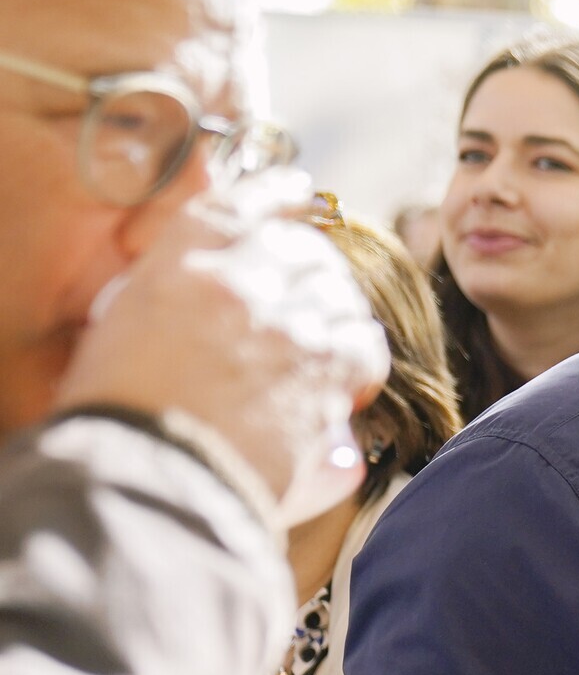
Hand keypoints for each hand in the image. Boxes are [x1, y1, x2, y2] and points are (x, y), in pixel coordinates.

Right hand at [57, 190, 388, 502]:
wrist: (149, 482)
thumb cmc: (119, 426)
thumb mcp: (119, 340)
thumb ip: (166, 310)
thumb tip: (197, 319)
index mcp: (176, 267)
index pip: (236, 207)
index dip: (273, 195)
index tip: (296, 191)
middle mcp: (238, 283)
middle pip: (299, 248)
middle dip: (311, 268)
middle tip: (310, 296)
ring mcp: (287, 323)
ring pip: (336, 293)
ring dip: (335, 315)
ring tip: (322, 348)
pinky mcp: (324, 370)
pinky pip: (363, 343)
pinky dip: (360, 360)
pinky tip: (350, 381)